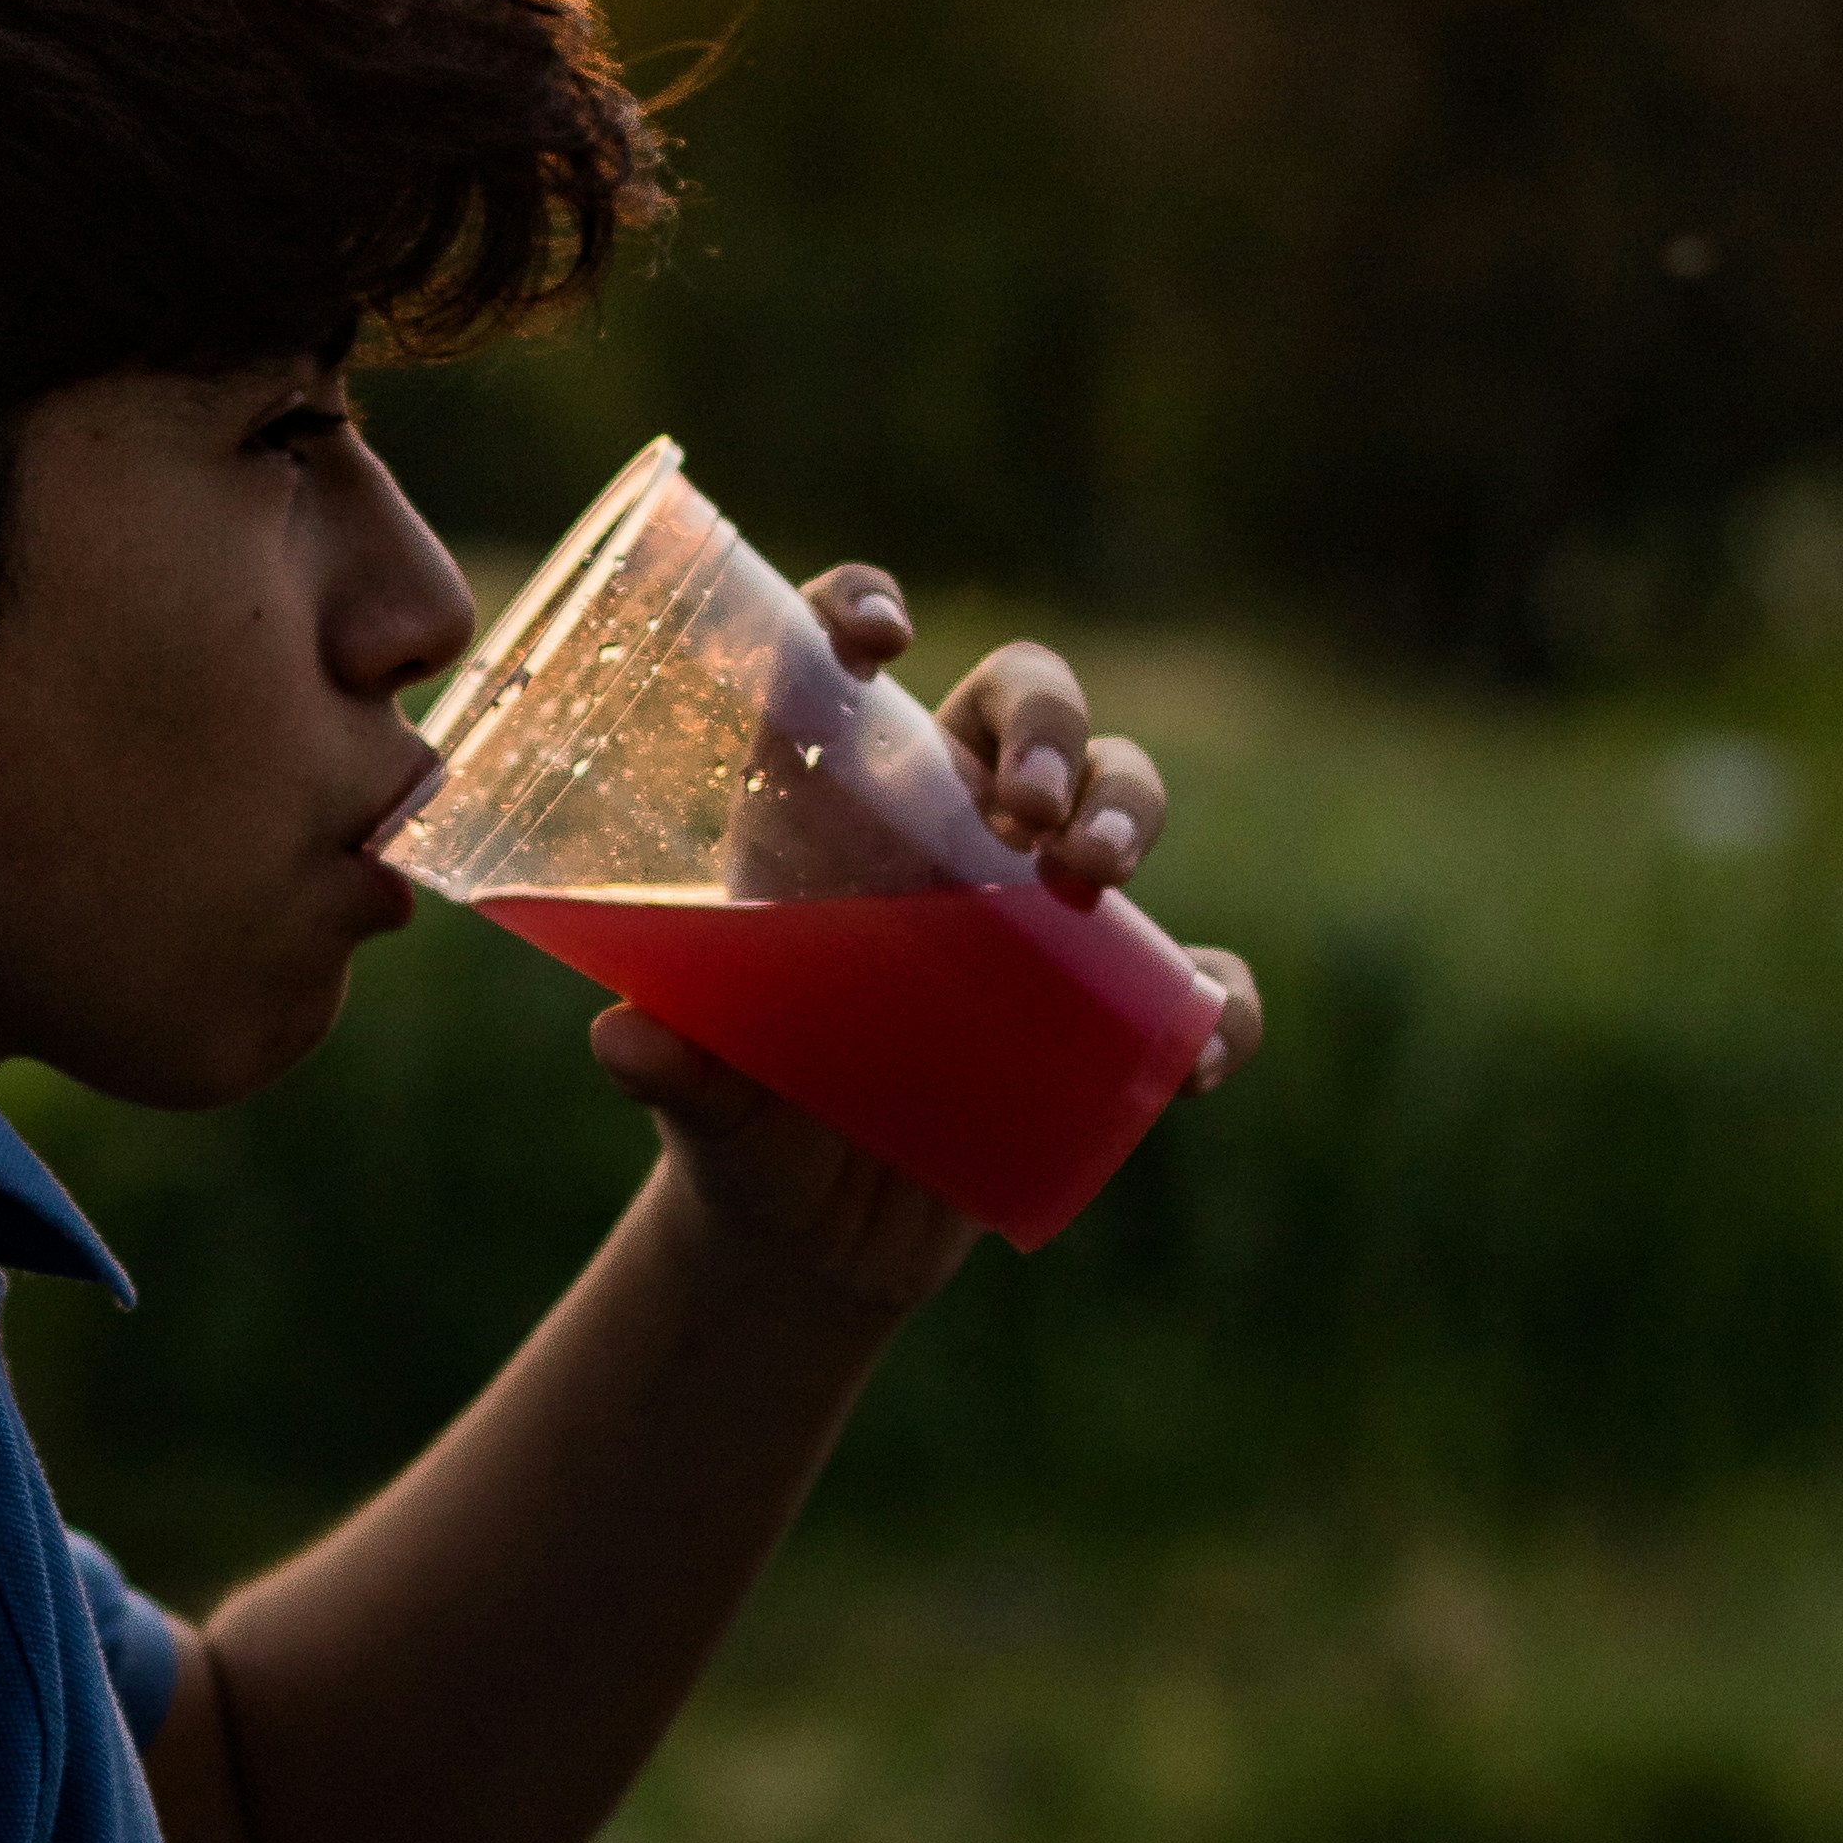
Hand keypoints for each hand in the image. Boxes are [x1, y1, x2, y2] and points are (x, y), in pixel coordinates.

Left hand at [580, 567, 1261, 1298]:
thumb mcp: (701, 1097)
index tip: (880, 638)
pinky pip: (1187, 976)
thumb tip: (626, 1041)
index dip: (858, 605)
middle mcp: (939, 827)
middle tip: (1027, 811)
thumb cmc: (740, 1123)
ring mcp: (1032, 907)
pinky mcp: (1103, 1002)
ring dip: (1129, 804)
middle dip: (1046, 725)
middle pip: (1020, 702)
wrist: (807, 1237)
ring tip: (1095, 874)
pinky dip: (1215, 999)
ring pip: (1119, 790)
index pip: (839, 662)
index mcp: (827, 806)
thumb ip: (671, 1067)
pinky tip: (1202, 1049)